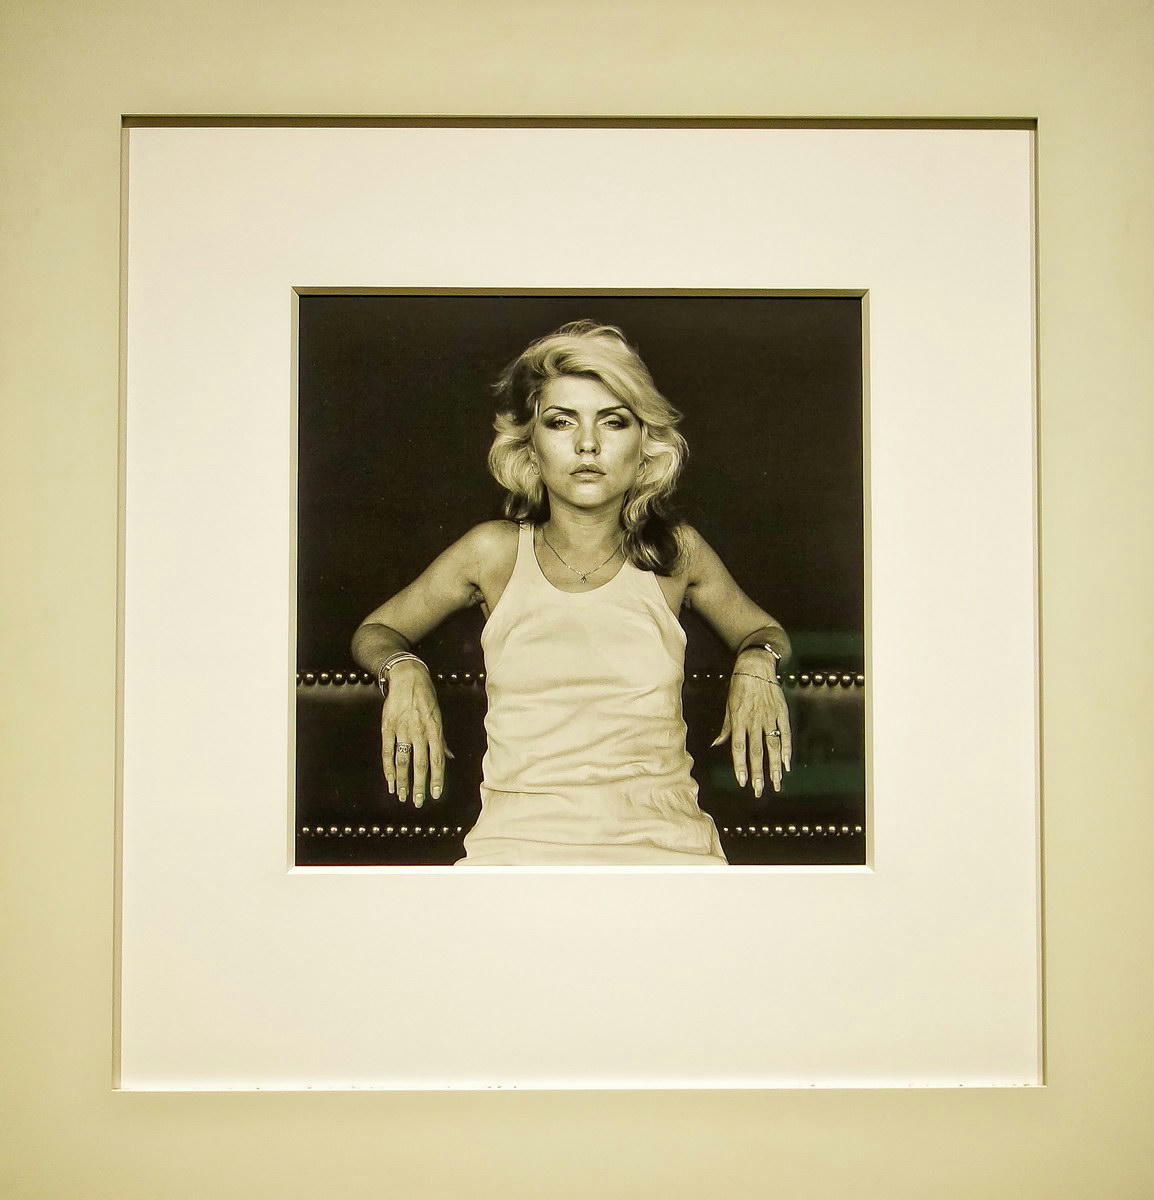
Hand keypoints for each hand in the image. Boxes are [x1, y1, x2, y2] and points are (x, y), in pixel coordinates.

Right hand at [379, 662, 450, 807]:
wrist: (407, 677)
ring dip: (403, 781)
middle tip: (419, 802)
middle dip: (420, 785)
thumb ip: (442, 740)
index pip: (437, 759)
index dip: (437, 778)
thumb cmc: (426, 698)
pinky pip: (387, 751)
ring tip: (402, 796)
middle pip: (420, 764)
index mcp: (434, 730)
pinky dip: (388, 767)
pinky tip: (390, 780)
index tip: (436, 794)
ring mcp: (402, 729)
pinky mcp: (388, 727)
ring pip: (403, 761)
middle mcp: (419, 732)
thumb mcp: (438, 717)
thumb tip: (450, 758)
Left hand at [711, 670, 791, 796]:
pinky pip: (785, 734)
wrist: (756, 666)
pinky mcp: (781, 712)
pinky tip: (787, 764)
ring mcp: (769, 717)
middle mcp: (754, 721)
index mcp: (739, 720)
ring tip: (776, 783)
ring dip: (774, 767)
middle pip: (756, 751)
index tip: (742, 782)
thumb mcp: (728, 706)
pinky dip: (787, 749)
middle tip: (759, 791)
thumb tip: (715, 744)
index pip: (738, 747)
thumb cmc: (739, 686)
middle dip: (758, 773)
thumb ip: (725, 728)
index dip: (740, 765)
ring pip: (772, 746)